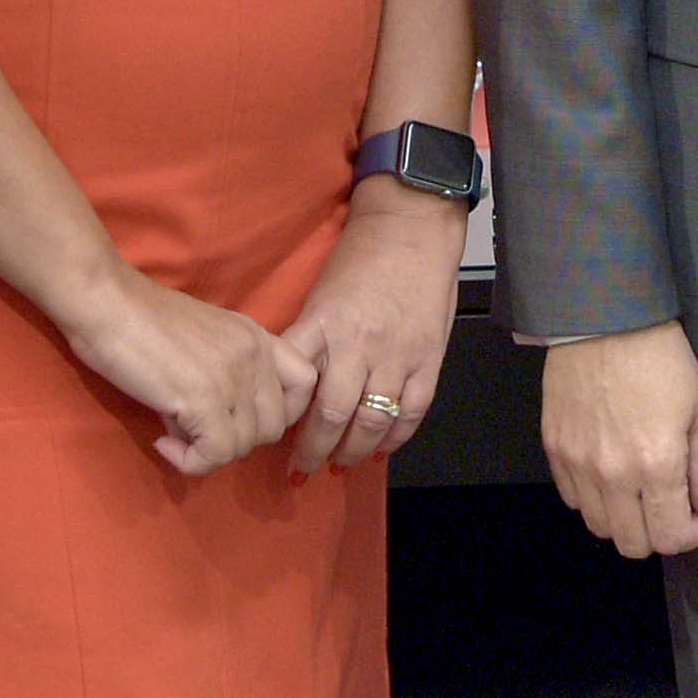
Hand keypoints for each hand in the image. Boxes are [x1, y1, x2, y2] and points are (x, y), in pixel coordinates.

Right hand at [62, 267, 314, 475]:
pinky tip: (163, 442)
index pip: (305, 384)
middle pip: (272, 427)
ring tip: (171, 431)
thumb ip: (224, 376)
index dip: (278, 412)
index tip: (238, 418)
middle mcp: (255, 354)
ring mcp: (232, 376)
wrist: (105, 301)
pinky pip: (215, 455)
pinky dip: (189, 461)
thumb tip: (214, 431)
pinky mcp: (203, 399)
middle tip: (193, 429)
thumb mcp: (203, 339)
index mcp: (257, 336)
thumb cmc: (139, 319)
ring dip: (205, 452)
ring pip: (242, 447)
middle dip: (233, 439)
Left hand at [282, 177, 462, 475]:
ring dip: (353, 453)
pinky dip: (395, 438)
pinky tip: (380, 449)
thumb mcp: (320, 295)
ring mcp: (397, 355)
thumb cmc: (360, 256)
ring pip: (372, 422)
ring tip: (339, 467)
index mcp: (322, 324)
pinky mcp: (428, 359)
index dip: (281, 420)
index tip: (269, 437)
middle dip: (314, 451)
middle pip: (332, 416)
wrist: (412, 228)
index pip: (294, 386)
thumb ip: (308, 339)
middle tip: (302, 469)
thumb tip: (291, 383)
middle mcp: (358, 345)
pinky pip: (412, 412)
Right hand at [541, 321, 697, 559]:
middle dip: (657, 534)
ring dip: (623, 519)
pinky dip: (593, 497)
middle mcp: (613, 473)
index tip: (696, 517)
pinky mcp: (555, 449)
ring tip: (638, 489)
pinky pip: (572, 498)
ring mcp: (579, 464)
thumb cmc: (658, 356)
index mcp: (657, 464)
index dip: (689, 536)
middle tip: (669, 506)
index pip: (670, 538)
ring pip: (599, 528)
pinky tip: (609, 471)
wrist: (605, 318)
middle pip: (632, 545)